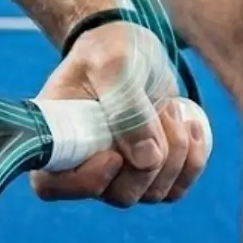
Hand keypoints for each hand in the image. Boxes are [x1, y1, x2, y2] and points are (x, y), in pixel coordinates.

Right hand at [30, 20, 210, 208]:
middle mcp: (83, 162)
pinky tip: (191, 126)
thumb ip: (125, 106)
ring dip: (175, 153)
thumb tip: (147, 160)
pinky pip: (176, 189)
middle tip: (161, 111)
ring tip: (171, 108)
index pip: (51, 185)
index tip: (113, 155)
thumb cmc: (110, 49)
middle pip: (118, 194)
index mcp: (55, 135)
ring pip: (152, 193)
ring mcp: (117, 173)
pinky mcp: (149, 173)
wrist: (133, 49)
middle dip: (150, 160)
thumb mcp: (114, 63)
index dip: (84, 182)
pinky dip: (191, 162)